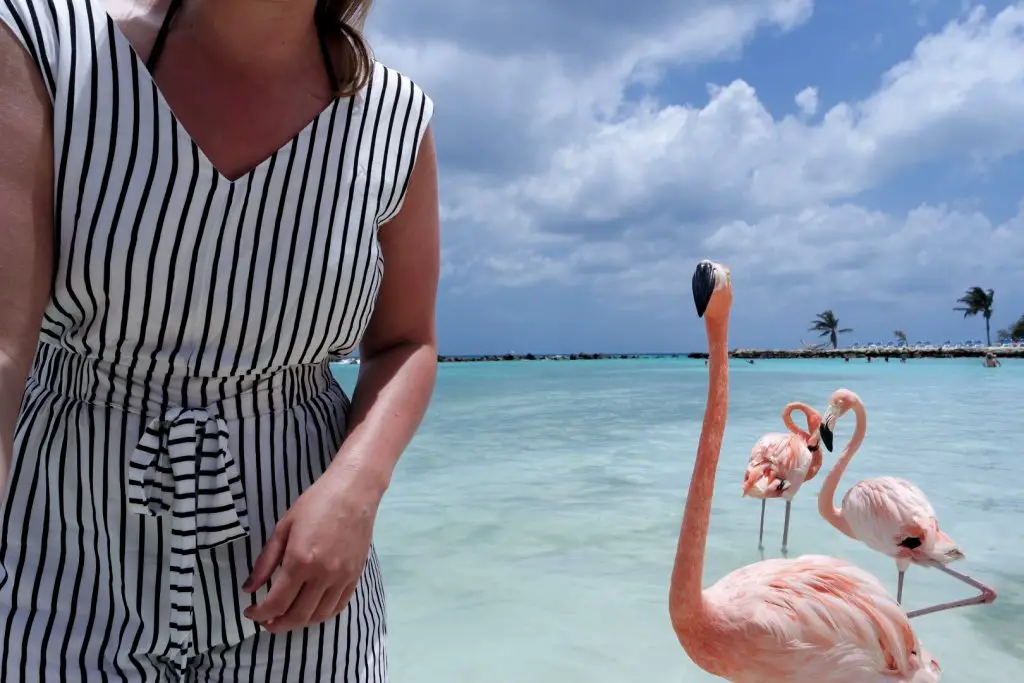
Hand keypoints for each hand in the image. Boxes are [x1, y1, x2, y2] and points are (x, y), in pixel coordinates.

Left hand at [242, 470, 379, 632]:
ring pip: (318, 616)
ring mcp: (342, 577)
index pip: (276, 603)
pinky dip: (321, 615)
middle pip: (297, 616)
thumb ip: (265, 561)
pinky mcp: (355, 576)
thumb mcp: (283, 527)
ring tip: (285, 617)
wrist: (354, 492)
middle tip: (264, 620)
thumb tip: (249, 588)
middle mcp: (322, 575)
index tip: (250, 611)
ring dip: (298, 623)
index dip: (259, 614)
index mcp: (300, 561)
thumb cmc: (316, 503)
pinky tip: (310, 610)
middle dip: (276, 624)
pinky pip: (338, 607)